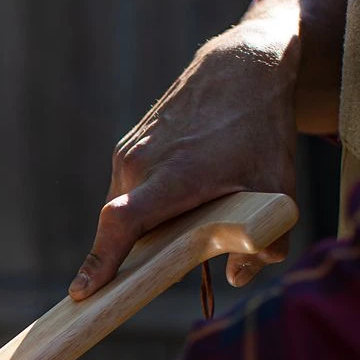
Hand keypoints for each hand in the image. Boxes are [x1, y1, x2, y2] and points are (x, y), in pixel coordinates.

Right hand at [70, 16, 298, 300]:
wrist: (242, 67)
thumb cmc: (261, 131)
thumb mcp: (277, 191)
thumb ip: (264, 242)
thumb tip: (238, 278)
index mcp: (171, 176)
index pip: (121, 223)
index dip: (101, 261)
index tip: (82, 292)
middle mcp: (139, 163)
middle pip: (122, 230)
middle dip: (137, 257)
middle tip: (172, 265)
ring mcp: (128, 153)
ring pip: (123, 211)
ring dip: (145, 229)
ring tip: (187, 219)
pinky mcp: (127, 147)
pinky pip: (126, 192)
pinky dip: (145, 207)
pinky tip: (181, 195)